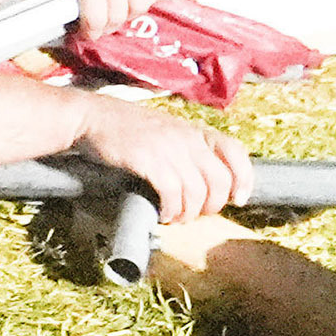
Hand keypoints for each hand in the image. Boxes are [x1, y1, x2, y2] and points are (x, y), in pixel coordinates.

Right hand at [76, 91, 248, 226]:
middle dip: (212, 206)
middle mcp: (187, 138)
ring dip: (188, 213)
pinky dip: (170, 210)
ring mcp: (169, 148)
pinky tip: (162, 214)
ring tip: (175, 218)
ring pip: (197, 192)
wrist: (92, 117)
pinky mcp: (149, 160)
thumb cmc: (128, 128)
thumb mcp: (167, 131)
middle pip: (220, 180)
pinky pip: (173, 194)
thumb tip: (210, 183)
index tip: (238, 199)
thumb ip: (189, 149)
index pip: (235, 151)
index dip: (244, 178)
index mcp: (194, 130)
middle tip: (195, 214)